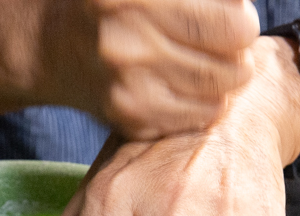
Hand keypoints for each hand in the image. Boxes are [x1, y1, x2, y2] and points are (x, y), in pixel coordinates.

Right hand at [38, 0, 260, 140]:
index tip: (230, 18)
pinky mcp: (129, 120)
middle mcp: (129, 46)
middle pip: (232, 66)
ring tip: (203, 64)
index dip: (241, 20)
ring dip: (221, 81)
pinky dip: (200, 103)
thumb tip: (244, 14)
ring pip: (219, 97)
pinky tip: (182, 85)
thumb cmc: (116, 5)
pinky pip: (196, 119)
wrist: (56, 46)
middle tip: (221, 45)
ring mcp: (128, 89)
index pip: (234, 26)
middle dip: (236, 54)